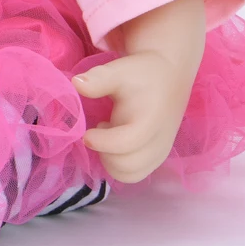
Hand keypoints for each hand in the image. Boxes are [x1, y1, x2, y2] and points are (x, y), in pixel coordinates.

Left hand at [71, 51, 194, 182]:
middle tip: (96, 131)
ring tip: (107, 135)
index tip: (86, 133)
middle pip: (127, 167)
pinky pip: (136, 173)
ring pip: (130, 175)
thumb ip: (98, 79)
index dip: (102, 142)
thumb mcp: (118, 71)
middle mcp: (159, 142)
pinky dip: (120, 163)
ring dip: (111, 160)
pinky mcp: (158, 157)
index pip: (126, 144)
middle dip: (104, 153)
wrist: (168, 75)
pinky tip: (116, 140)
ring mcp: (161, 152)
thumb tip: (76, 84)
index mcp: (151, 121)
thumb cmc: (140, 74)